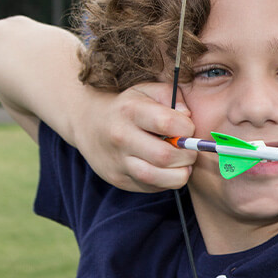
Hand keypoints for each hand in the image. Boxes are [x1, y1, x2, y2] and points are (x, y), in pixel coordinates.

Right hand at [75, 82, 197, 191]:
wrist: (89, 124)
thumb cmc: (129, 107)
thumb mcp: (148, 91)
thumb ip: (173, 97)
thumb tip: (187, 116)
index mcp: (130, 111)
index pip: (168, 123)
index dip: (187, 128)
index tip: (187, 129)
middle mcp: (121, 137)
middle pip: (165, 156)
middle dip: (188, 155)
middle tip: (188, 150)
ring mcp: (117, 161)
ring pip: (158, 177)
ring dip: (180, 173)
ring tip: (180, 162)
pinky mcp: (119, 179)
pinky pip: (152, 187)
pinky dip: (167, 181)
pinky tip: (166, 169)